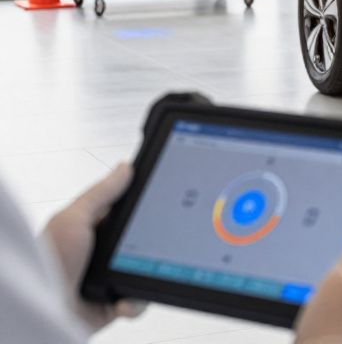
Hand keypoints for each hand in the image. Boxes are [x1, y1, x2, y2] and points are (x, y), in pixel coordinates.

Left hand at [40, 163, 145, 331]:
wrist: (44, 309)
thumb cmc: (48, 262)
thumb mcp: (74, 218)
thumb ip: (101, 193)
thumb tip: (124, 168)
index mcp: (92, 229)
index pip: (125, 211)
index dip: (144, 205)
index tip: (161, 199)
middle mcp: (102, 252)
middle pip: (144, 239)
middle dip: (152, 242)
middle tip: (153, 241)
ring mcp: (110, 277)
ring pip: (147, 269)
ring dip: (146, 273)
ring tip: (133, 274)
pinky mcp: (114, 302)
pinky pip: (139, 299)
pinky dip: (136, 300)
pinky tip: (123, 297)